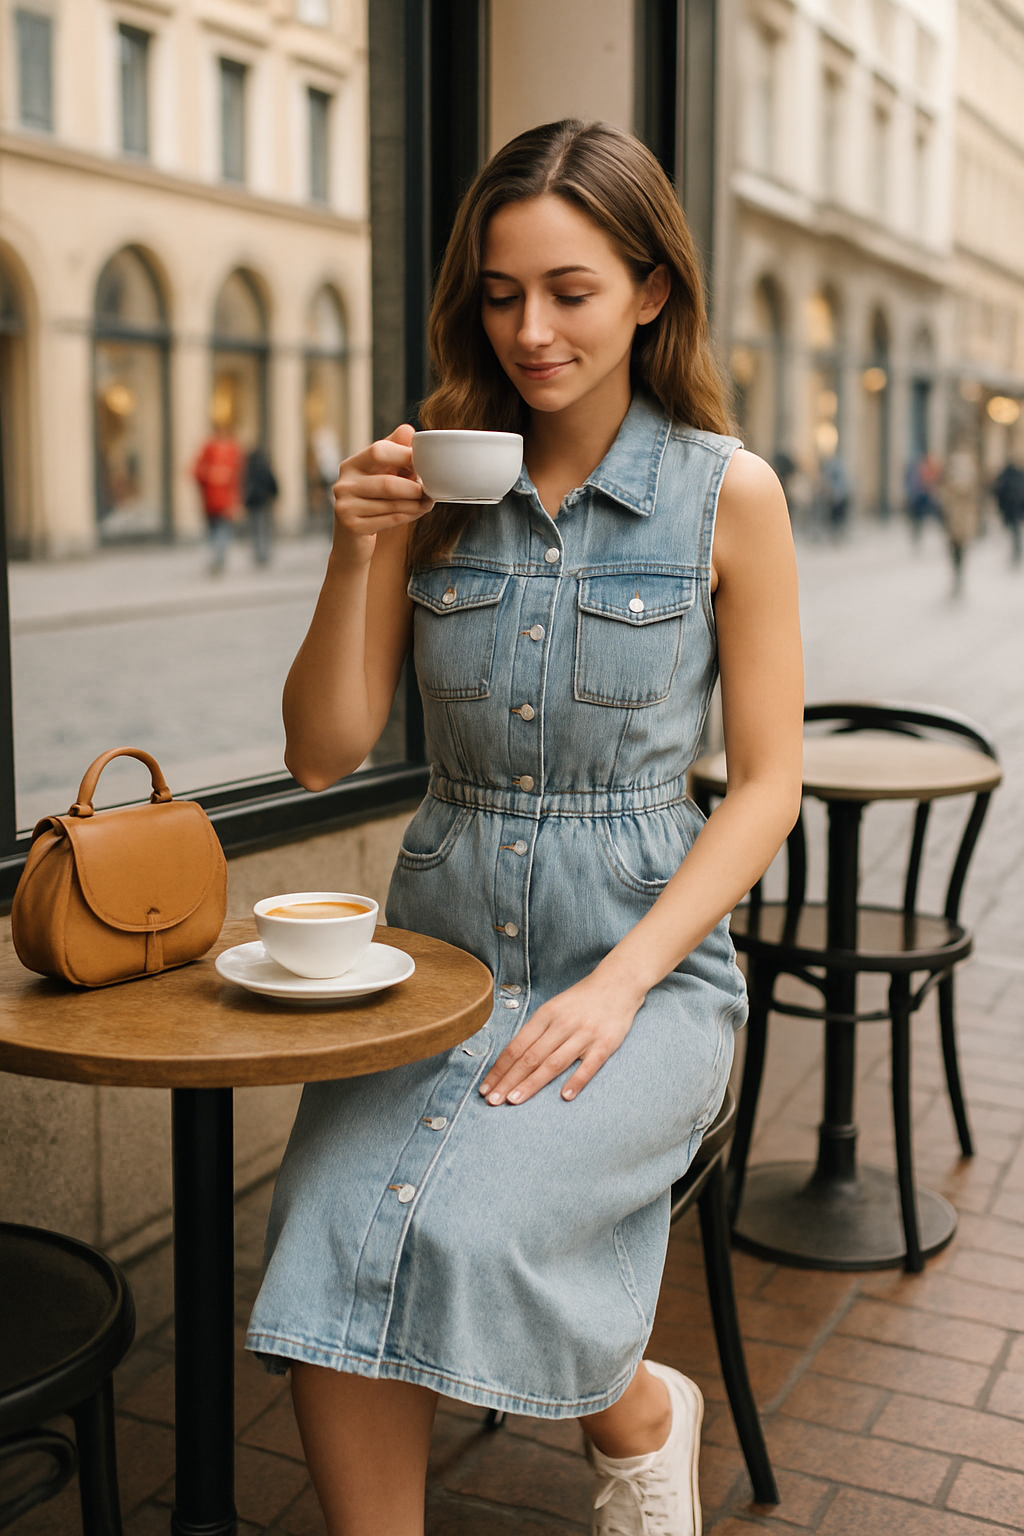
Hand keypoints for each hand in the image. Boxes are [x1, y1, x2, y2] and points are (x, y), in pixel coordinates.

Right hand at [332, 424, 434, 561]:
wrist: (354, 540)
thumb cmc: (373, 501)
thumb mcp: (382, 473)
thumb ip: (394, 450)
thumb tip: (408, 430)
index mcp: (351, 465)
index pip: (378, 451)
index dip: (404, 455)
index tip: (425, 463)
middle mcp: (343, 484)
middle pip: (387, 482)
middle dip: (414, 487)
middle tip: (431, 490)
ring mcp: (345, 506)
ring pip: (392, 504)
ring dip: (416, 504)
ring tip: (428, 502)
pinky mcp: (352, 526)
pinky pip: (389, 519)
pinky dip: (408, 516)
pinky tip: (417, 512)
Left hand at [479, 971, 644, 1106]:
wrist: (618, 982)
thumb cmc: (582, 999)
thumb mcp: (554, 1008)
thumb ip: (537, 1031)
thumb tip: (512, 1058)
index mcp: (546, 1015)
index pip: (517, 1046)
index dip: (500, 1068)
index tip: (486, 1087)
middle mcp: (562, 1024)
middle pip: (530, 1057)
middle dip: (508, 1080)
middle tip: (492, 1100)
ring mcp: (584, 1034)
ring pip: (553, 1063)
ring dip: (532, 1083)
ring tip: (514, 1100)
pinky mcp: (605, 1043)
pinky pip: (589, 1065)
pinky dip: (577, 1080)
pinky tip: (565, 1095)